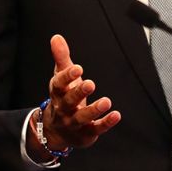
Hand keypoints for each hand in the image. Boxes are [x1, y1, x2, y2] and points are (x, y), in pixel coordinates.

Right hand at [39, 34, 120, 152]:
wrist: (55, 131)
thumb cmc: (62, 97)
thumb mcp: (61, 78)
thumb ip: (61, 58)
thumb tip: (56, 37)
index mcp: (57, 93)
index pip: (58, 85)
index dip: (67, 77)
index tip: (78, 68)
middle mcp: (63, 109)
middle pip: (68, 101)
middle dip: (79, 93)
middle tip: (91, 83)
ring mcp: (74, 123)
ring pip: (82, 118)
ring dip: (93, 110)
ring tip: (106, 102)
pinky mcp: (86, 133)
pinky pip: (96, 129)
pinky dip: (106, 123)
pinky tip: (116, 115)